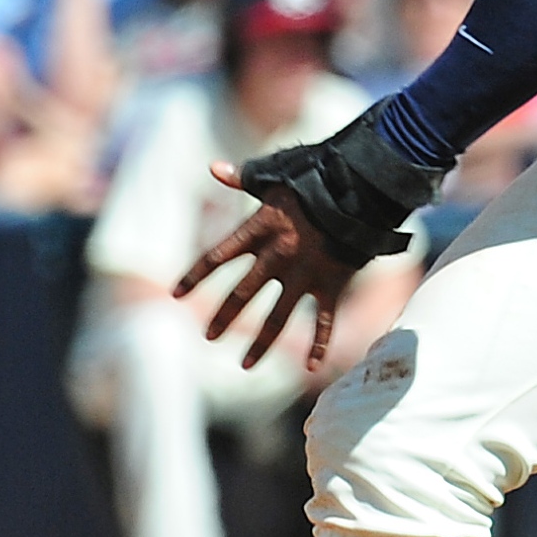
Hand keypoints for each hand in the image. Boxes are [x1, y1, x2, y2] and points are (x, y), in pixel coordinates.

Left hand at [176, 163, 358, 369]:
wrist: (361, 188)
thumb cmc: (317, 177)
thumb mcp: (276, 175)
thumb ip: (244, 178)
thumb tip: (215, 168)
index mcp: (259, 229)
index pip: (217, 257)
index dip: (194, 276)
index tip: (175, 294)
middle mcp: (277, 256)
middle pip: (242, 294)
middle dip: (224, 317)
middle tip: (208, 337)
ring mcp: (305, 274)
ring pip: (278, 317)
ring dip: (261, 343)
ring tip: (245, 365)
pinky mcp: (331, 283)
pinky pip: (324, 321)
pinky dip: (320, 344)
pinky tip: (312, 368)